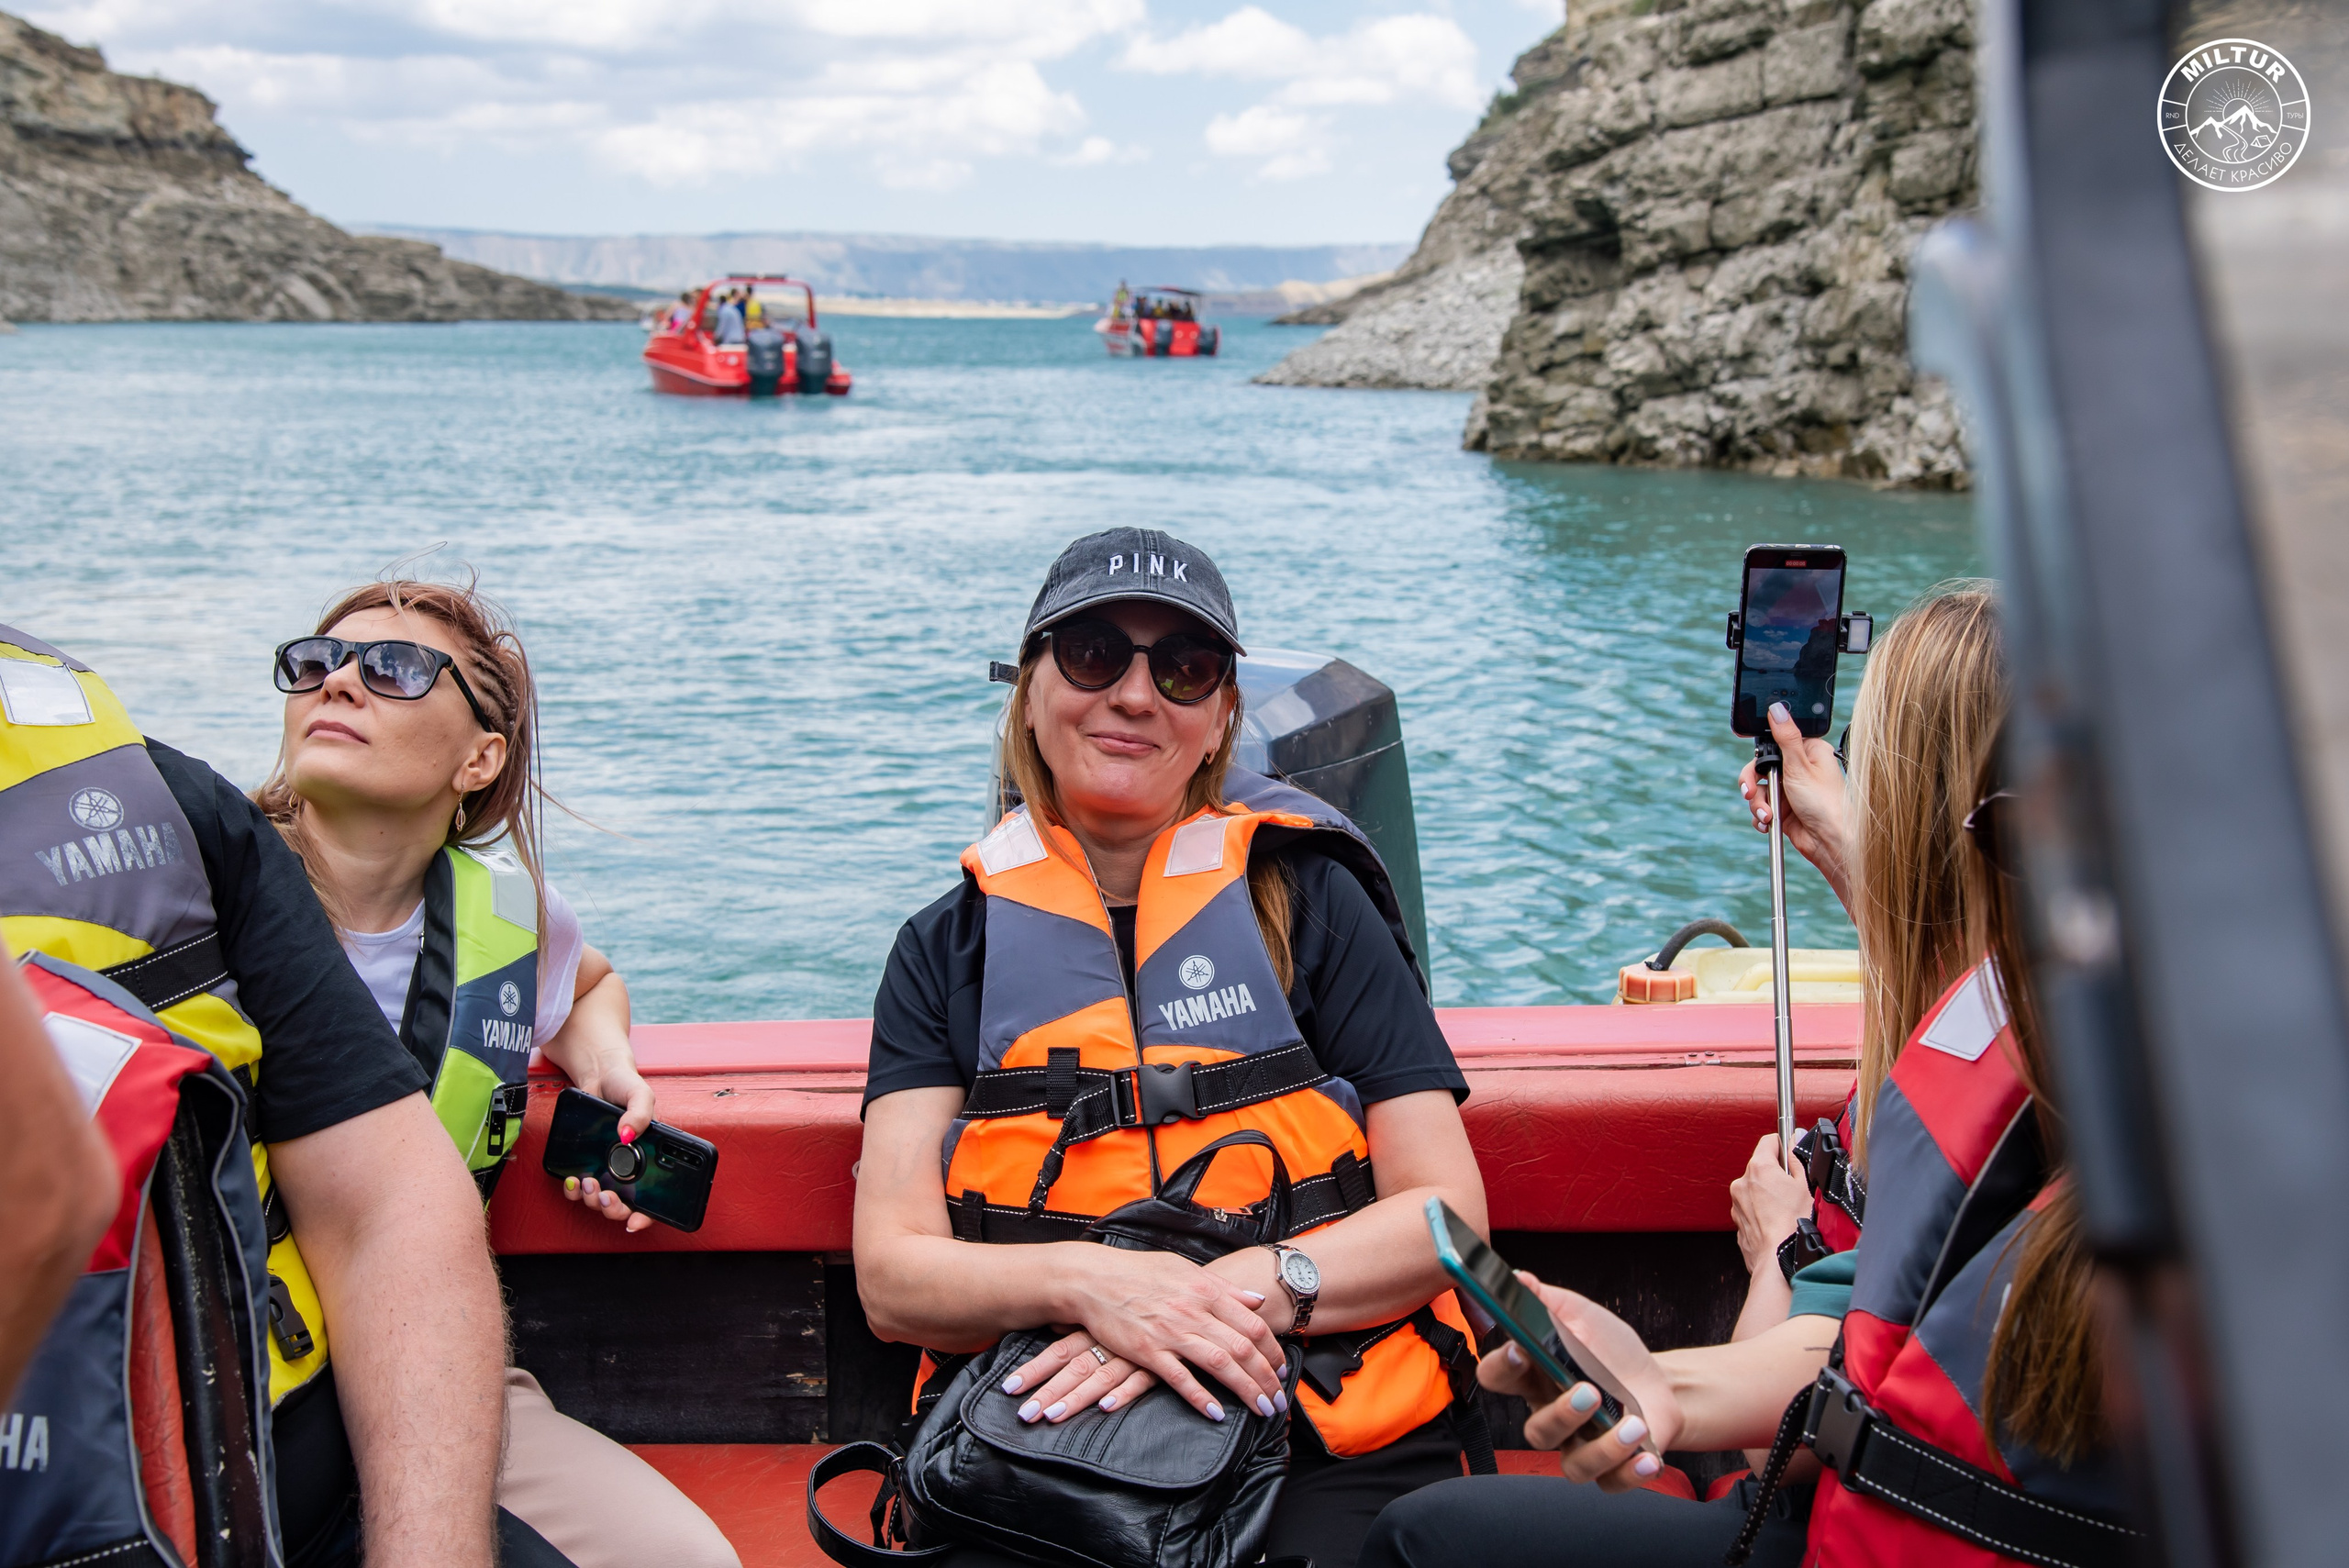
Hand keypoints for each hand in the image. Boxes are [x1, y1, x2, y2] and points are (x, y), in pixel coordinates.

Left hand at [556, 1059, 655, 1233]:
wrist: (598, 1075)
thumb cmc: (624, 1085)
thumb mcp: (641, 1094)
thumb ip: (640, 1113)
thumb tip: (627, 1135)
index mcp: (650, 1157)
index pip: (654, 1196)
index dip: (646, 1214)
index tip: (635, 1220)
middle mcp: (629, 1167)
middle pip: (624, 1204)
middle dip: (614, 1209)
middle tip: (607, 1198)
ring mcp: (605, 1166)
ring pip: (599, 1200)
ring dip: (593, 1200)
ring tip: (589, 1183)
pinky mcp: (584, 1162)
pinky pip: (578, 1188)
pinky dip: (573, 1191)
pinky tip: (573, 1181)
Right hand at [1002, 1248, 1286, 1424]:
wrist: (1094, 1279)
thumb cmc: (1139, 1272)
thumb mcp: (1186, 1269)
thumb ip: (1223, 1287)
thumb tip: (1256, 1300)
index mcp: (1206, 1290)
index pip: (1252, 1324)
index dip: (1272, 1350)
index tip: (1282, 1369)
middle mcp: (1194, 1311)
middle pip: (1243, 1349)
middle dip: (1266, 1378)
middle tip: (1278, 1400)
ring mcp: (1171, 1332)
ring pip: (1220, 1365)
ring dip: (1246, 1390)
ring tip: (1261, 1410)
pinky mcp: (1147, 1351)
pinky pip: (1180, 1379)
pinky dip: (1201, 1398)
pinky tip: (1217, 1413)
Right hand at [1475, 1274, 1682, 1490]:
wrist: (1659, 1384)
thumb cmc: (1611, 1352)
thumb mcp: (1582, 1317)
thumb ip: (1549, 1301)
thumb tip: (1518, 1278)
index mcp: (1536, 1379)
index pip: (1499, 1378)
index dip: (1501, 1367)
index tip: (1519, 1351)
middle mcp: (1553, 1418)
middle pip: (1537, 1431)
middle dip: (1562, 1415)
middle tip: (1590, 1393)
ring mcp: (1582, 1447)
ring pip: (1573, 1465)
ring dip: (1602, 1449)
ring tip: (1631, 1425)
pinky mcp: (1613, 1469)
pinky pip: (1612, 1483)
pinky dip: (1629, 1473)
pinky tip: (1645, 1455)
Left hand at [1730, 1134, 1811, 1274]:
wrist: (1778, 1257)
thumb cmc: (1793, 1223)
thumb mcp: (1804, 1185)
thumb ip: (1796, 1159)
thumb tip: (1794, 1140)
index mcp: (1759, 1168)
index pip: (1768, 1141)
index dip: (1782, 1143)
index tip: (1790, 1150)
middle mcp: (1742, 1182)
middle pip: (1760, 1166)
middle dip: (1776, 1173)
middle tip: (1793, 1188)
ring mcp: (1737, 1201)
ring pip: (1754, 1188)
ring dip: (1767, 1193)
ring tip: (1785, 1208)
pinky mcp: (1737, 1219)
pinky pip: (1750, 1207)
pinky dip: (1761, 1210)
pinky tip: (1775, 1220)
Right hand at [1738, 702, 1851, 910]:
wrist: (1831, 842)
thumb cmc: (1826, 804)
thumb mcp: (1800, 767)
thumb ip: (1785, 737)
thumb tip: (1777, 708)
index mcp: (1808, 752)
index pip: (1774, 744)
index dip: (1761, 756)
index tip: (1756, 767)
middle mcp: (1799, 769)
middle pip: (1761, 768)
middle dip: (1753, 783)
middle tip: (1751, 793)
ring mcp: (1790, 790)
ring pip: (1759, 790)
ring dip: (1758, 803)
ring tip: (1767, 815)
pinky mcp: (1784, 810)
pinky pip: (1761, 808)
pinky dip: (1761, 816)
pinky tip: (1768, 823)